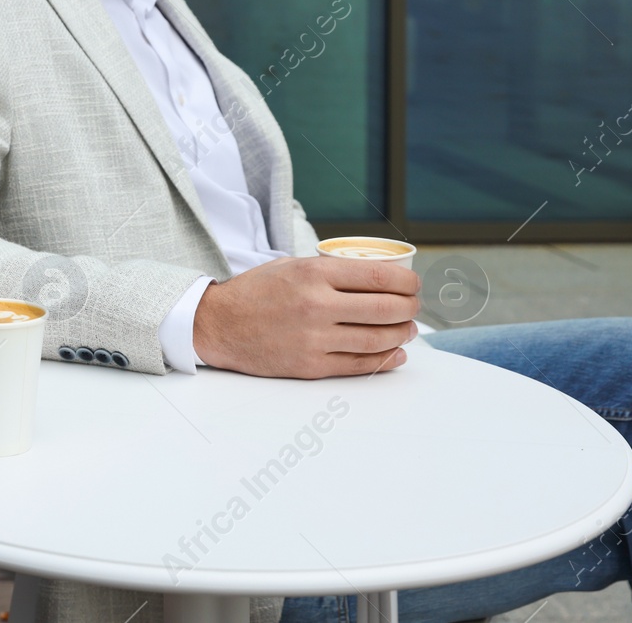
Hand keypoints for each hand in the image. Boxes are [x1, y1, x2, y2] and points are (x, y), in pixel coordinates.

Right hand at [192, 256, 420, 377]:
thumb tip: (374, 277)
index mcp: (313, 273)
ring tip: (407, 329)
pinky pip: (358, 364)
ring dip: (401, 334)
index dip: (407, 281)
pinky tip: (394, 353)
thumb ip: (329, 271)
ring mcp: (314, 338)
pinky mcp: (310, 365)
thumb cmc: (255, 292)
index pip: (379, 275)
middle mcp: (316, 305)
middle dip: (409, 307)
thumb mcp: (290, 265)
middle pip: (385, 308)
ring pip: (377, 338)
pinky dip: (384, 360)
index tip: (413, 284)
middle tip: (413, 306)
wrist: (218, 325)